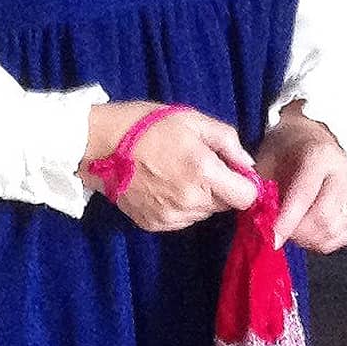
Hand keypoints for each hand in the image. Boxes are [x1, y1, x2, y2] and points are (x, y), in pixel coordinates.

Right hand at [80, 101, 256, 231]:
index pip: (246, 198)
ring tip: (178, 173)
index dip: (246, 184)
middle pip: (225, 206)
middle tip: (200, 165)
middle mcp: (190, 201)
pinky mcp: (154, 225)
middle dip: (221, 188)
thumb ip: (228, 141)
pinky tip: (164, 186)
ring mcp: (171, 217)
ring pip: (203, 213)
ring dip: (200, 197)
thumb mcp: (193, 120)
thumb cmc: (149, 125)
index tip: (234, 172)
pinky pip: (182, 219)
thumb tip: (247, 164)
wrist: (99, 144)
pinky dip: (180, 206)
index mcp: (203, 172)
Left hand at [254, 102, 346, 253]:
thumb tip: (261, 222)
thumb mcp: (266, 162)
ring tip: (292, 229)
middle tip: (279, 232)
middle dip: (298, 232)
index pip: (305, 194)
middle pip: (325, 217)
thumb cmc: (283, 150)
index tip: (273, 237)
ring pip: (335, 230)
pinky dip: (323, 241)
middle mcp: (343, 171)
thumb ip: (263, 191)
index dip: (288, 220)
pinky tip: (307, 233)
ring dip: (309, 239)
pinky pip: (343, 235)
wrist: (306, 138)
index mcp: (320, 155)